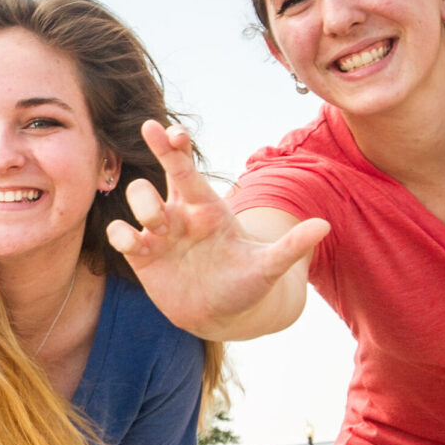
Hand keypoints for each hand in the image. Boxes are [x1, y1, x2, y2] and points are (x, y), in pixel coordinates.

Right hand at [106, 121, 328, 337]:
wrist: (223, 315)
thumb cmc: (247, 285)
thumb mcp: (268, 267)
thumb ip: (291, 247)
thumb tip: (324, 226)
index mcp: (207, 206)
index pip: (187, 166)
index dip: (174, 145)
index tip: (168, 130)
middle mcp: (180, 213)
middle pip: (159, 172)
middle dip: (156, 153)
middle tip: (157, 140)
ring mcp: (158, 233)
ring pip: (137, 199)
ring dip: (143, 206)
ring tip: (158, 228)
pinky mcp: (142, 256)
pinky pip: (121, 234)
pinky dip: (122, 234)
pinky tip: (134, 243)